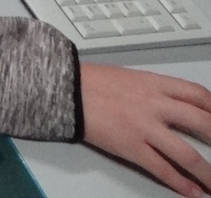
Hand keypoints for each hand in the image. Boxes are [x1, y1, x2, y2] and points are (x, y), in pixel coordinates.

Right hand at [81, 62, 210, 194]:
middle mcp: (155, 105)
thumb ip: (155, 92)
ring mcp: (145, 128)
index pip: (196, 94)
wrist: (67, 90)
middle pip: (201, 122)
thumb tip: (175, 106)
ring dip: (207, 173)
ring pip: (187, 154)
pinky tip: (191, 192)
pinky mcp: (132, 147)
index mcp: (154, 84)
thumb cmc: (95, 82)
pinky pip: (162, 169)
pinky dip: (180, 183)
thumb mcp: (131, 78)